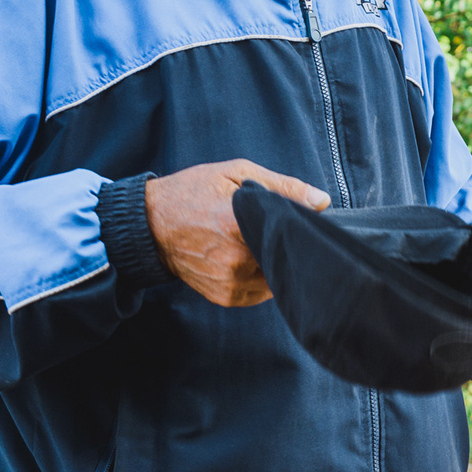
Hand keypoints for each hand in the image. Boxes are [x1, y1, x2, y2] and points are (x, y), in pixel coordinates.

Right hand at [145, 159, 329, 306]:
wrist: (150, 226)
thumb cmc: (191, 193)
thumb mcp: (235, 174)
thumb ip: (282, 186)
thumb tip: (322, 200)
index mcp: (240, 225)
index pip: (292, 235)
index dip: (303, 229)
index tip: (305, 222)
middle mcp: (237, 259)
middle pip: (286, 258)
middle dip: (289, 246)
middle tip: (282, 231)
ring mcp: (231, 282)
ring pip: (276, 278)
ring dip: (276, 264)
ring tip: (259, 243)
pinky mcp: (226, 297)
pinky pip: (260, 293)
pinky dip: (262, 278)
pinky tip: (249, 259)